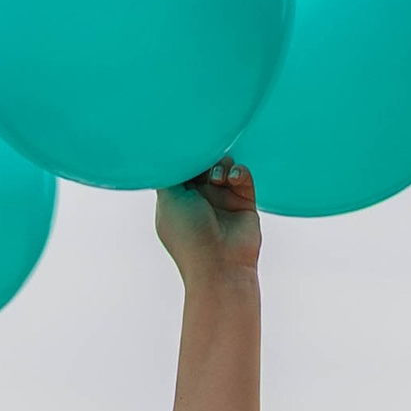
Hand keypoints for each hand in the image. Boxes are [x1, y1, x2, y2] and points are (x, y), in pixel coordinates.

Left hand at [156, 161, 260, 284]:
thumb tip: (171, 154)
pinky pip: (242, 175)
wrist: (220, 265)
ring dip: (221, 164)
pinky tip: (233, 178)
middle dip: (204, 157)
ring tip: (218, 177)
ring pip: (223, 165)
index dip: (184, 157)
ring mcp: (222, 200)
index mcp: (177, 201)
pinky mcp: (243, 201)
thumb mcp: (168, 200)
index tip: (186, 145)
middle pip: (203, 164)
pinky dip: (239, 171)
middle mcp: (199, 199)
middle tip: (204, 159)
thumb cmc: (188, 234)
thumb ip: (168, 175)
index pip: (180, 169)